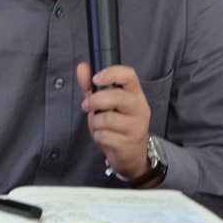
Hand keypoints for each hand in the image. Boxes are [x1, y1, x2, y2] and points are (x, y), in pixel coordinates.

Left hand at [76, 62, 151, 179]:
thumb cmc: (117, 125)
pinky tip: (103, 137)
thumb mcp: (104, 104)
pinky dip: (98, 136)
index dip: (111, 73)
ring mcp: (137, 126)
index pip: (129, 76)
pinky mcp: (129, 143)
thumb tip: (82, 67)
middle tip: (86, 105)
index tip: (95, 78)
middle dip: (95, 100)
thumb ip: (92, 86)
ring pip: (108, 118)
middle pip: (118, 97)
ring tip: (98, 125)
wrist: (131, 155)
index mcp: (135, 94)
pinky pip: (105, 136)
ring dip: (95, 122)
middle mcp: (140, 108)